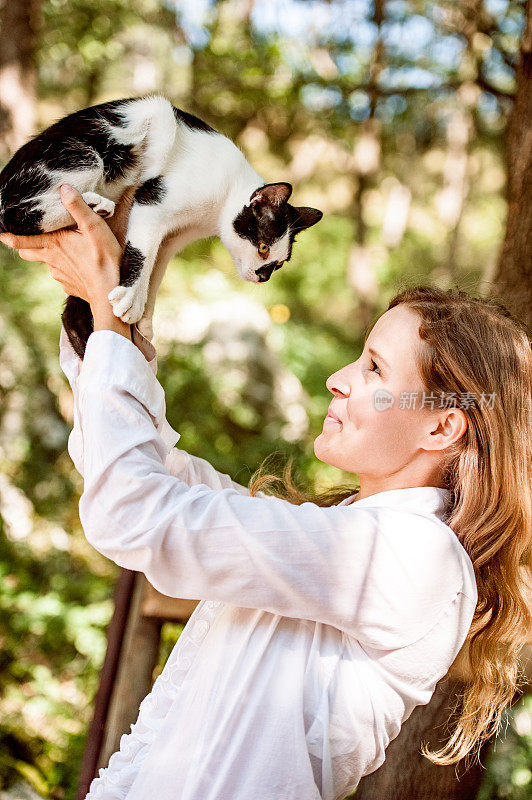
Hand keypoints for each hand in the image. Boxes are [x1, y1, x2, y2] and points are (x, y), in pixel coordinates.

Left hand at [0, 184, 123, 307]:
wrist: (110, 293)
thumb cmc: (103, 259)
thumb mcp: (94, 227)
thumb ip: (78, 207)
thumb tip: (64, 188)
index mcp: (53, 244)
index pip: (22, 240)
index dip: (8, 236)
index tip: (1, 233)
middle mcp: (51, 260)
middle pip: (27, 253)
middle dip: (23, 246)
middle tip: (24, 238)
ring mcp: (59, 275)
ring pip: (46, 263)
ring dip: (49, 256)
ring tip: (63, 249)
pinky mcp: (69, 286)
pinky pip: (62, 275)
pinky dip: (66, 269)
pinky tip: (79, 266)